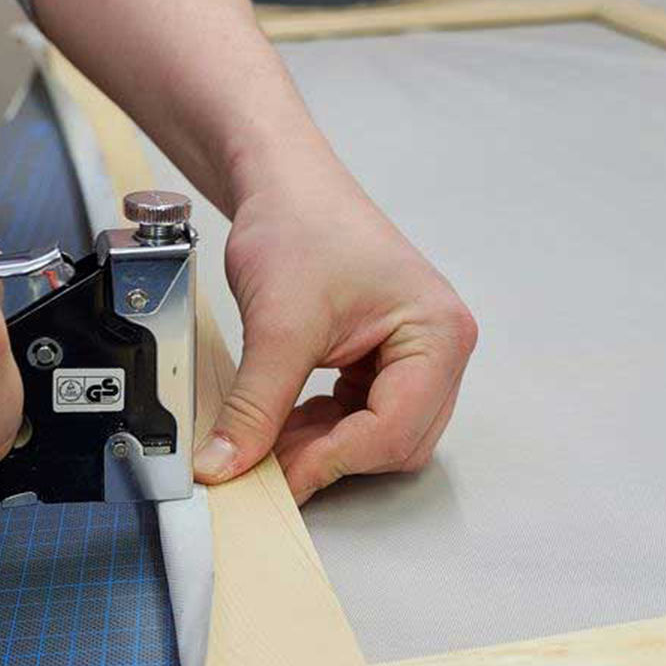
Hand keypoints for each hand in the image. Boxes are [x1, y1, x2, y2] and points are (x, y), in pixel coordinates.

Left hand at [193, 166, 477, 503]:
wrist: (287, 185)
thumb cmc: (303, 224)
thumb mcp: (277, 324)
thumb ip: (255, 405)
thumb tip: (226, 465)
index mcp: (439, 333)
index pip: (396, 428)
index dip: (334, 460)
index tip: (280, 480)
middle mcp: (440, 349)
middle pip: (397, 443)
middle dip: (332, 457)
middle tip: (268, 466)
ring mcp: (416, 357)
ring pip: (378, 439)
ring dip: (325, 447)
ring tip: (270, 441)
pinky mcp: (385, 363)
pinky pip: (361, 420)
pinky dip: (323, 430)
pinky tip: (284, 423)